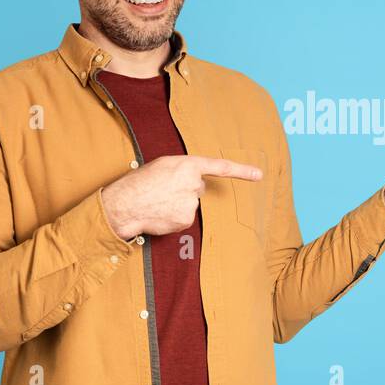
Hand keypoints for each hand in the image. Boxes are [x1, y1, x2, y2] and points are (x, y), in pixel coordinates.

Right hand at [100, 154, 261, 238]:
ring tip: (159, 201)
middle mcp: (193, 184)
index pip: (220, 167)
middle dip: (186, 189)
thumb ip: (184, 170)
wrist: (125, 204)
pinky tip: (160, 212)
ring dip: (178, 203)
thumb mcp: (163, 165)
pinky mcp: (185, 219)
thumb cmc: (141, 181)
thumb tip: (196, 181)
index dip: (241, 171)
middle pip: (198, 188)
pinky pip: (184, 217)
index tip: (259, 175)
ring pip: (190, 204)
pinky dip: (174, 216)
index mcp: (187, 165)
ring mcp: (190, 203)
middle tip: (164, 190)